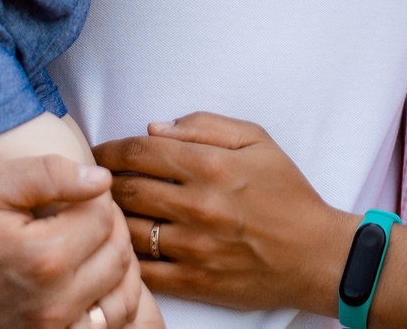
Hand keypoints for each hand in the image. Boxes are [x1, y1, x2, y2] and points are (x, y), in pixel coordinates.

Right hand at [0, 157, 144, 328]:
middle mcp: (54, 301)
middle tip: (83, 212)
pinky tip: (88, 276)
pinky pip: (105, 325)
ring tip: (89, 242)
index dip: (96, 195)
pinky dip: (107, 299)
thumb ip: (48, 174)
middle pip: (118, 254)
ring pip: (121, 294)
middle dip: (109, 226)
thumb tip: (99, 179)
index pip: (105, 216)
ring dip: (115, 263)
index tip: (76, 191)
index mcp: (43, 257)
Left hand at [95, 112, 352, 314]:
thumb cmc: (287, 193)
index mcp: (211, 166)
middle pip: (126, 189)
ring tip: (100, 212)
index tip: (97, 151)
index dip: (110, 149)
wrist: (315, 255)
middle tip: (91, 180)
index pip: (140, 151)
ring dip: (108, 219)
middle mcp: (198, 206)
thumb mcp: (258, 140)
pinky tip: (119, 248)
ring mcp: (194, 247)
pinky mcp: (195, 281)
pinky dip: (124, 258)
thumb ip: (206, 125)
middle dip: (101, 182)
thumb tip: (156, 127)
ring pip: (128, 230)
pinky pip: (143, 271)